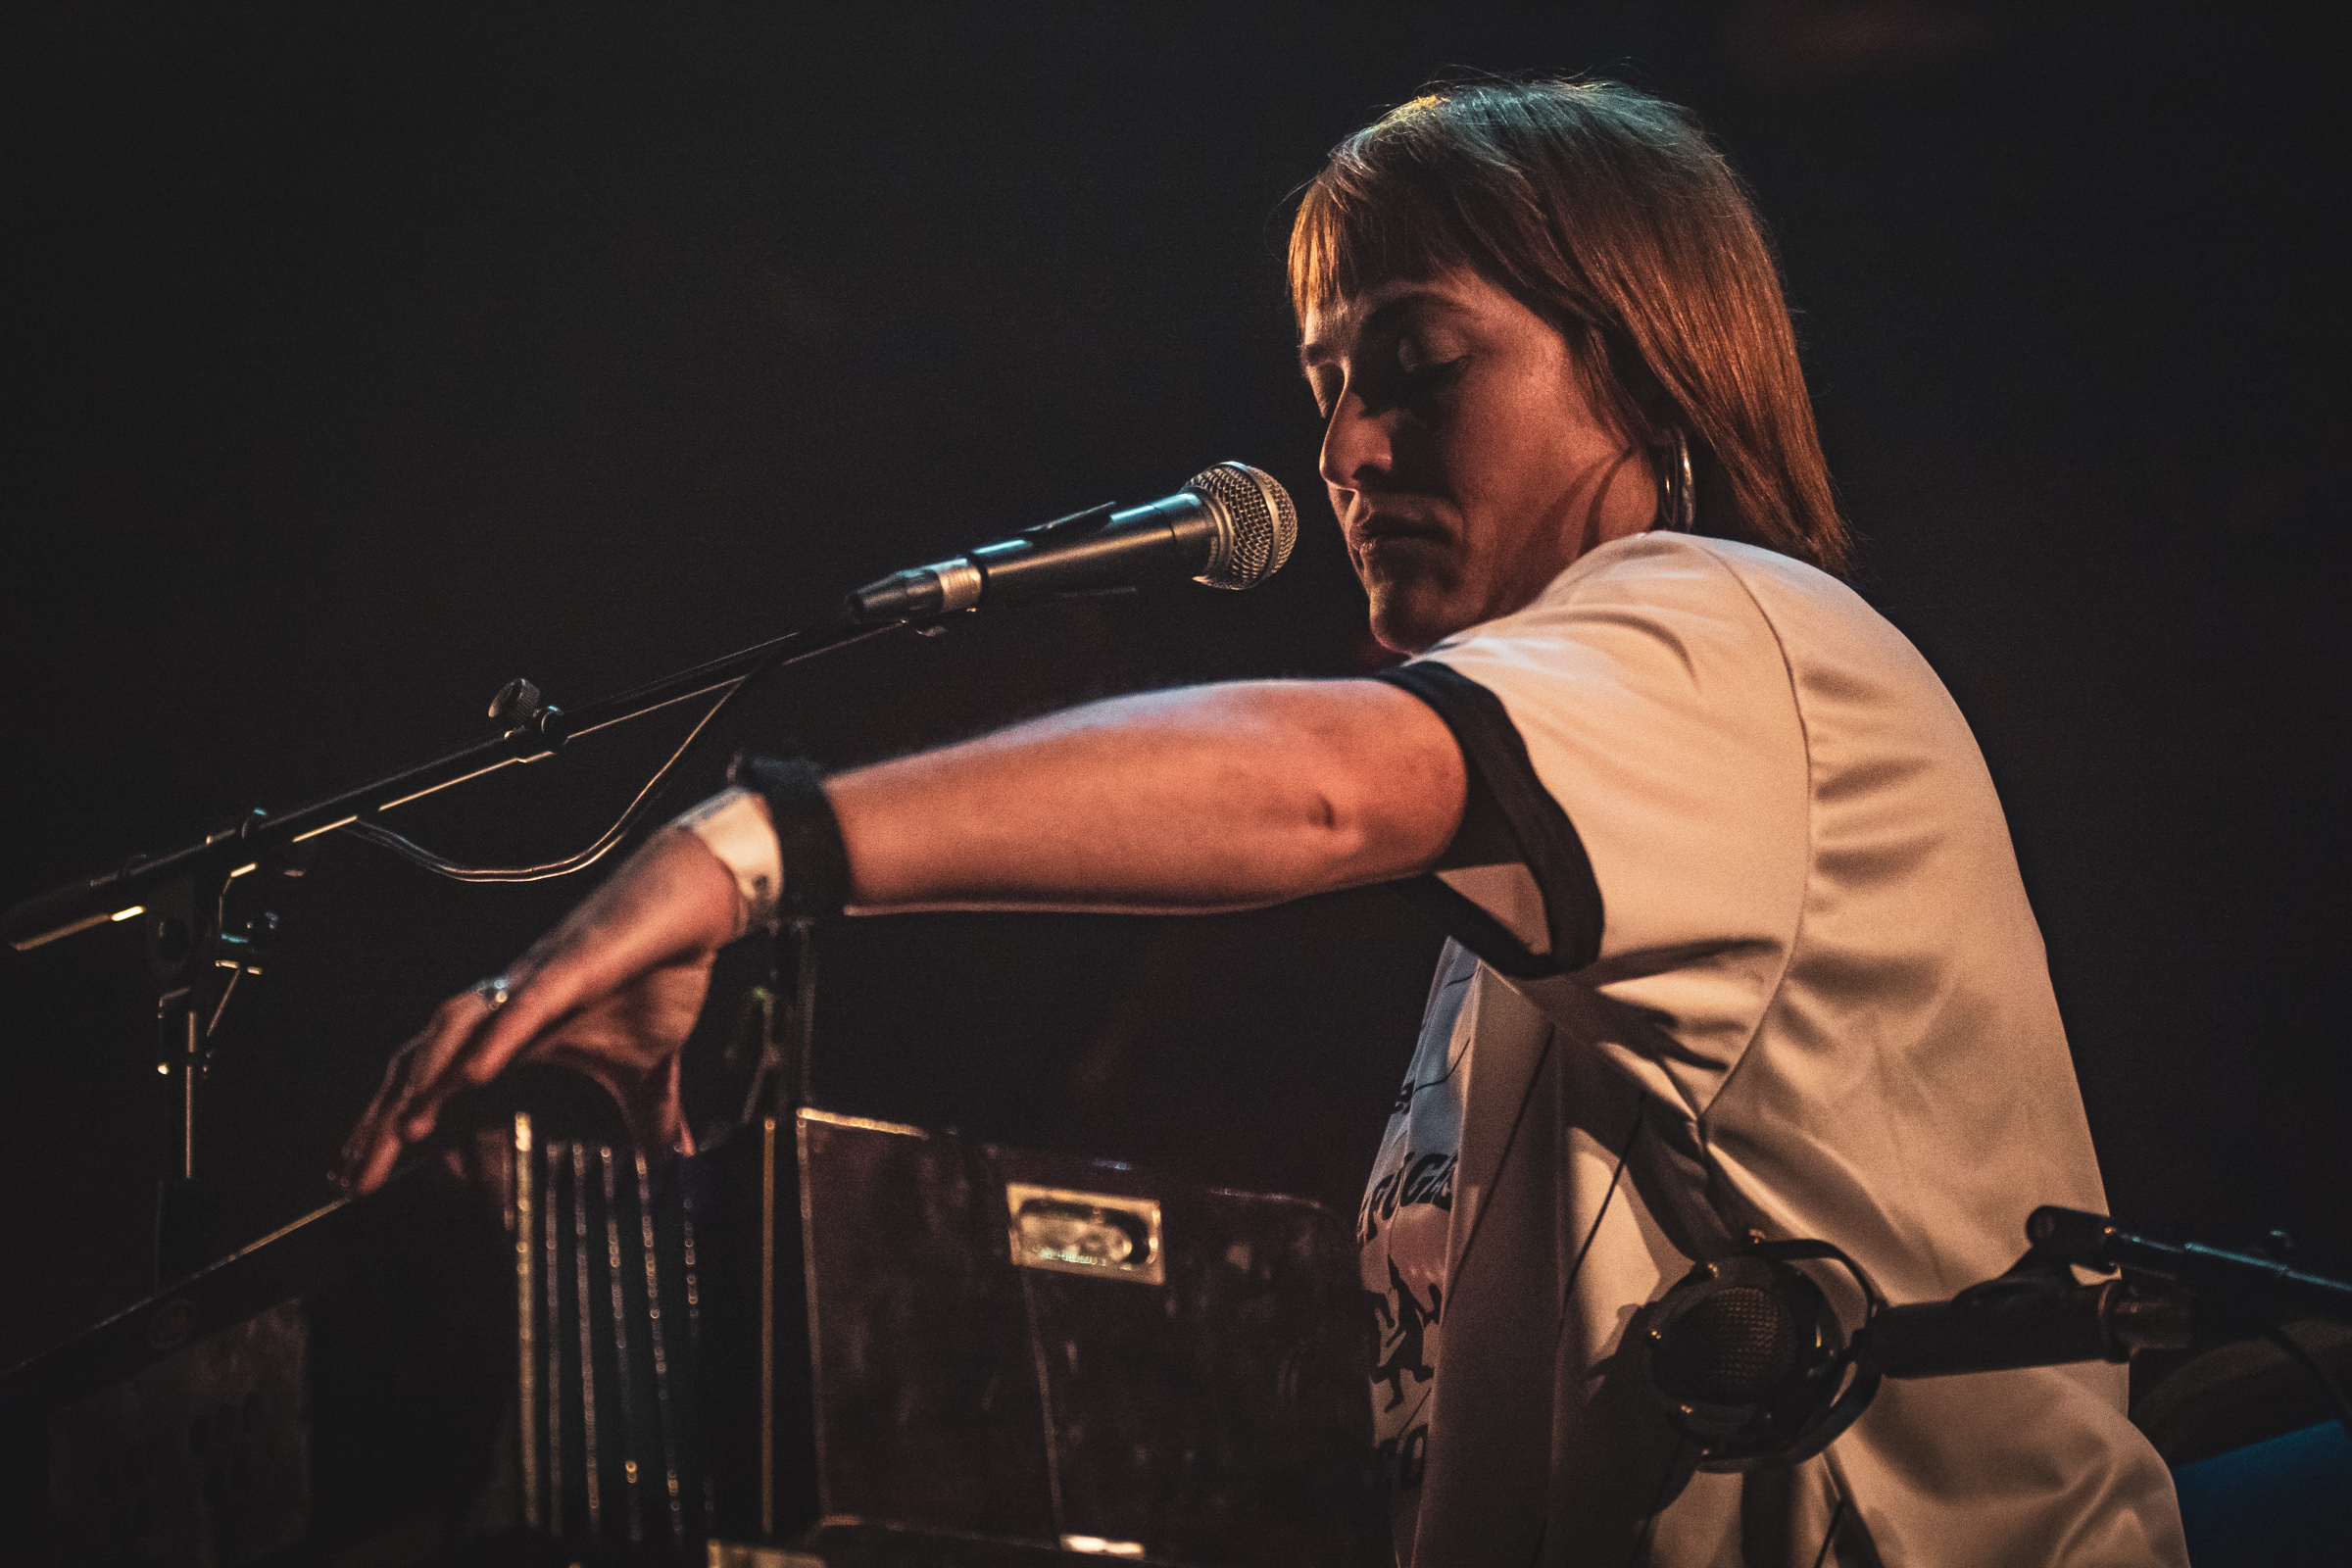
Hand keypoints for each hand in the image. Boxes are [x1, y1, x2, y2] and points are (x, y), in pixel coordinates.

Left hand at [338, 824, 744, 1194]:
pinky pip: (523, 1007)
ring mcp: (533, 984)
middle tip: (357, 1179)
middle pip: (426, 1064)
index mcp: (515, 1033)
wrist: (689, 903)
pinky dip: (496, 1040)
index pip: (436, 1085)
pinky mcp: (571, 968)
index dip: (395, 1130)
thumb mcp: (652, 1071)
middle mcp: (507, 1007)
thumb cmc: (660, 974)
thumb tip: (674, 1161)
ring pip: (457, 1029)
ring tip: (404, 1131)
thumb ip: (651, 1119)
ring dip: (426, 1078)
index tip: (367, 1178)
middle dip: (386, 1122)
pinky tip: (473, 1075)